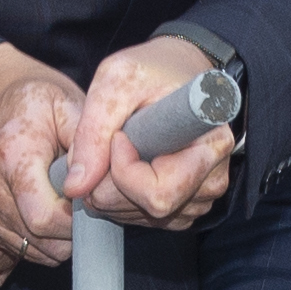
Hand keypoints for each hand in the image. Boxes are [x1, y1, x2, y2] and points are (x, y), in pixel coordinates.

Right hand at [0, 47, 82, 273]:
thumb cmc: (34, 100)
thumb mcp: (68, 104)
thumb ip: (87, 144)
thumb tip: (88, 188)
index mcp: (10, 157)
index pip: (45, 220)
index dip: (76, 224)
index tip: (89, 206)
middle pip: (36, 242)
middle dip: (67, 237)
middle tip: (80, 210)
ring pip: (24, 252)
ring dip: (50, 242)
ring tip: (59, 209)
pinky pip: (6, 252)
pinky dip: (29, 244)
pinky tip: (37, 217)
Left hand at [63, 35, 238, 228]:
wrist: (173, 70)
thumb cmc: (151, 69)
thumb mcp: (115, 82)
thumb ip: (92, 132)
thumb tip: (76, 187)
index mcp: (211, 144)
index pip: (159, 192)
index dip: (124, 172)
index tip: (117, 136)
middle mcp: (214, 177)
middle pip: (151, 210)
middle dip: (110, 186)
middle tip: (102, 149)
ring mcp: (203, 196)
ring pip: (147, 219)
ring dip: (115, 194)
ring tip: (113, 154)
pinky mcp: (189, 206)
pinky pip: (148, 220)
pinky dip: (124, 202)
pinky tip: (121, 171)